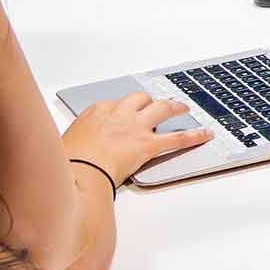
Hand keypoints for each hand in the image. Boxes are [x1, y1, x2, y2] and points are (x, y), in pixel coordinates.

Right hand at [59, 90, 211, 185]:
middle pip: (140, 99)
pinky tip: (205, 134)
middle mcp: (119, 114)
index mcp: (96, 113)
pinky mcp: (148, 144)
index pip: (115, 103)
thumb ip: (76, 143)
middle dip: (150, 101)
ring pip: (163, 109)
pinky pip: (178, 137)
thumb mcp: (63, 145)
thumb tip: (73, 152)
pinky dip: (195, 135)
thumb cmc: (67, 161)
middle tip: (157, 105)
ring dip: (176, 107)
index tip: (126, 111)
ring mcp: (136, 127)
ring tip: (184, 108)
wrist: (77, 170)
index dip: (124, 108)